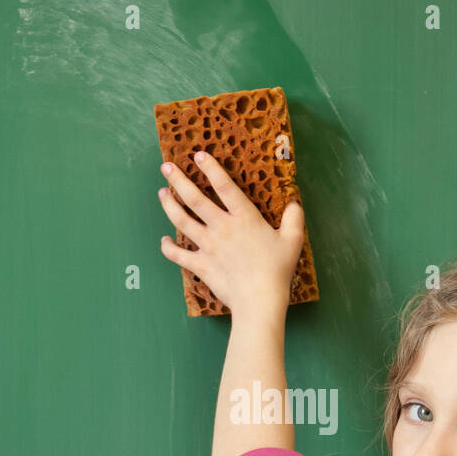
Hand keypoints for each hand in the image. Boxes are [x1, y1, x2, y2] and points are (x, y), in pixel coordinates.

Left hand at [157, 150, 304, 317]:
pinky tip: (164, 239)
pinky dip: (167, 247)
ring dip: (169, 205)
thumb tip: (294, 202)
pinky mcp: (200, 265)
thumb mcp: (293, 240)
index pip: (224, 185)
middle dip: (177, 180)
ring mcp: (208, 246)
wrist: (259, 300)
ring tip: (162, 193)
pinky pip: (177, 254)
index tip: (198, 155)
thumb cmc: (277, 271)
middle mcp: (222, 227)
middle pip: (194, 198)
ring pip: (181, 220)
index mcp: (244, 218)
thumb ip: (293, 218)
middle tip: (166, 167)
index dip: (210, 167)